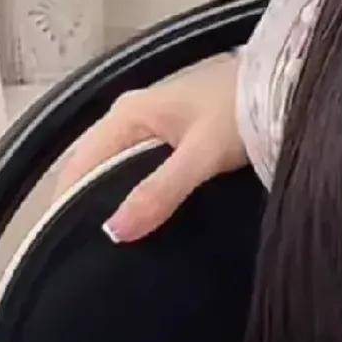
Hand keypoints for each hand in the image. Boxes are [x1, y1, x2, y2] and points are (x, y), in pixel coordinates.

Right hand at [53, 56, 246, 242]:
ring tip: (109, 250)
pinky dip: (133, 194)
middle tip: (82, 258)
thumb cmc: (243, 110)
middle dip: (83, 206)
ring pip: (115, 170)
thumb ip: (159, 191)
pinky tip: (142, 223)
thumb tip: (113, 231)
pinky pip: (138, 169)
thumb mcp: (201, 155)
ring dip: (110, 202)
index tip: (57, 247)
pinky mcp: (173, 136)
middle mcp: (132, 116)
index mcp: (128, 114)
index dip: (63, 204)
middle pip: (91, 167)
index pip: (78, 165)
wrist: (285, 83)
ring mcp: (152, 125)